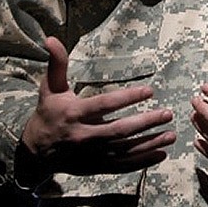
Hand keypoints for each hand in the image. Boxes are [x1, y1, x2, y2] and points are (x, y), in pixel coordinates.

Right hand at [20, 36, 175, 175]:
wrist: (36, 151)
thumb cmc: (48, 112)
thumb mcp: (50, 87)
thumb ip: (57, 63)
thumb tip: (51, 39)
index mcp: (74, 113)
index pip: (105, 104)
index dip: (128, 98)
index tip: (150, 91)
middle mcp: (84, 135)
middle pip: (119, 130)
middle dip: (146, 123)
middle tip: (168, 114)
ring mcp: (91, 154)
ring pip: (125, 150)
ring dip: (150, 143)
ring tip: (171, 134)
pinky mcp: (96, 167)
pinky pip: (122, 166)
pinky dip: (142, 162)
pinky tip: (160, 154)